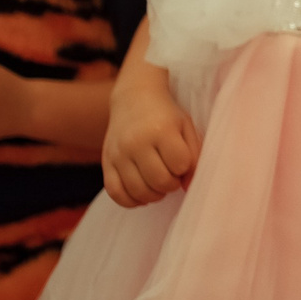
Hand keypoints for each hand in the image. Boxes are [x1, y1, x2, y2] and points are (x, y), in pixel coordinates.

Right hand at [103, 81, 199, 207]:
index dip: (185, 168)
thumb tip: (188, 188)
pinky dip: (131, 201)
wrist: (134, 99)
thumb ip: (194, 156)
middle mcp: (136, 142)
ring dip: (154, 195)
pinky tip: (142, 194)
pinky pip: (115, 193)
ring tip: (159, 184)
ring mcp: (118, 153)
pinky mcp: (106, 162)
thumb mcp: (186, 127)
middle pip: (159, 181)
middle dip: (171, 184)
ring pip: (138, 191)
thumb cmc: (166, 116)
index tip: (182, 161)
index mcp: (161, 130)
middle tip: (172, 176)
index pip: (180, 164)